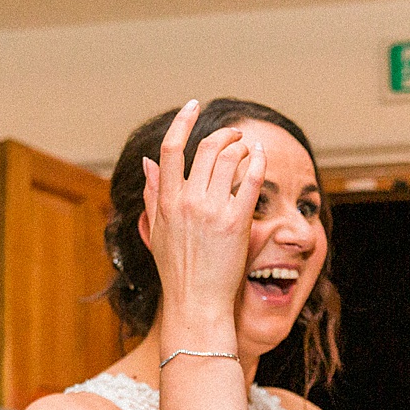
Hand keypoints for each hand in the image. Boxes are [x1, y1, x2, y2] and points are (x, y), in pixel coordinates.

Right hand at [141, 99, 265, 342]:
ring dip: (242, 145)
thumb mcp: (156, 231)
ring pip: (230, 158)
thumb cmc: (177, 270)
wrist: (195, 303)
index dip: (182, 121)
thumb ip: (152, 194)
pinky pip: (251, 179)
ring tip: (248, 147)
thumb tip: (148, 163)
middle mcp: (188, 201)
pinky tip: (261, 155)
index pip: (171, 148)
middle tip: (235, 134)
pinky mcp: (237, 222)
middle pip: (207, 148)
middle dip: (225, 134)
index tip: (193, 106)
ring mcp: (212, 210)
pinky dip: (258, 161)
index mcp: (165, 201)